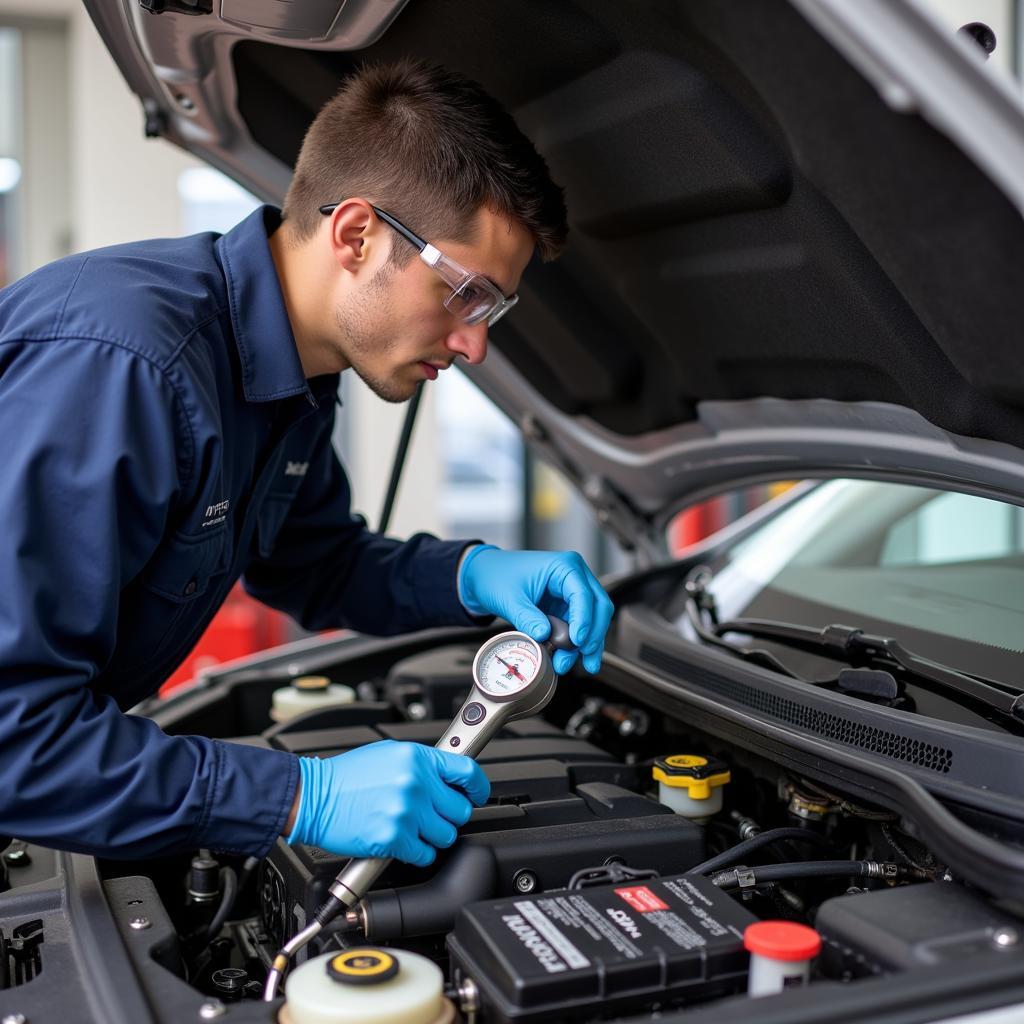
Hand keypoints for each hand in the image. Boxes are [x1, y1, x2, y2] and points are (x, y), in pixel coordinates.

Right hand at [286, 740, 489, 865]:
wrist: (313, 797)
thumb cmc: (346, 777)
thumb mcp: (389, 754)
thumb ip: (422, 765)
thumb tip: (448, 778)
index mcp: (417, 758)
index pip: (467, 771)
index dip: (478, 786)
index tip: (477, 794)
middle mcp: (416, 782)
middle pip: (461, 809)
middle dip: (448, 815)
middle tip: (431, 815)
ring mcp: (406, 811)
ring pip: (446, 835)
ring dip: (432, 836)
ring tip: (412, 827)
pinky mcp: (394, 837)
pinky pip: (426, 854)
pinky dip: (417, 853)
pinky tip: (403, 841)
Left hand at [459, 546, 613, 673]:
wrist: (485, 576)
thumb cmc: (497, 576)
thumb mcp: (510, 599)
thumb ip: (527, 617)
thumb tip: (544, 635)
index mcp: (564, 566)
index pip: (583, 595)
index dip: (584, 620)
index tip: (577, 641)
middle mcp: (574, 577)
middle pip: (598, 607)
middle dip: (593, 634)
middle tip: (585, 657)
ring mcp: (571, 593)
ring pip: (593, 620)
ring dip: (587, 644)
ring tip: (572, 664)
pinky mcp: (565, 607)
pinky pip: (579, 627)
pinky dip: (576, 644)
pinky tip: (571, 659)